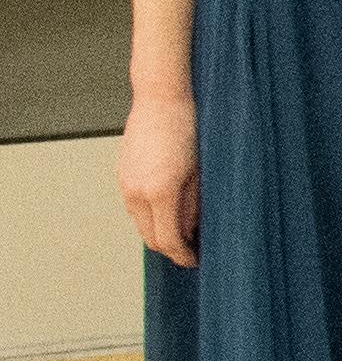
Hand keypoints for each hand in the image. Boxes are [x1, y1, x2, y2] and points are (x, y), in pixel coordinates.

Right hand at [121, 93, 195, 265]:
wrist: (161, 100)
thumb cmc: (189, 130)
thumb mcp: (200, 171)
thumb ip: (193, 205)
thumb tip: (191, 231)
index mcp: (159, 192)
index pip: (167, 239)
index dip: (182, 255)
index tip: (196, 260)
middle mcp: (136, 192)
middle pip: (149, 237)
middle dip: (170, 249)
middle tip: (191, 252)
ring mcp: (125, 184)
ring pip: (140, 223)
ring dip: (159, 232)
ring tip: (184, 233)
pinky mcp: (121, 176)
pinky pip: (135, 206)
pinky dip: (150, 216)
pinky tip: (168, 211)